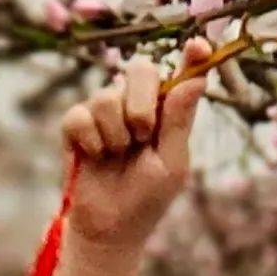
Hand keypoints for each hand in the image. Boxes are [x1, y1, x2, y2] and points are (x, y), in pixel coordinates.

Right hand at [58, 38, 215, 256]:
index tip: (199, 47)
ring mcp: (104, 111)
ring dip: (116, 134)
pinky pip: (80, 114)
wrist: (110, 228)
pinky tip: (96, 157)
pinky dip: (92, 140)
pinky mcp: (76, 124)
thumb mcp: (172, 163)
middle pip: (141, 69)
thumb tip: (197, 79)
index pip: (182, 74)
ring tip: (118, 156)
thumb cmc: (147, 198)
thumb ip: (180, 120)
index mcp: (167, 112)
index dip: (192, 56)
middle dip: (142, 103)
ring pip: (107, 96)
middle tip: (142, 135)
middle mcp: (136, 103)